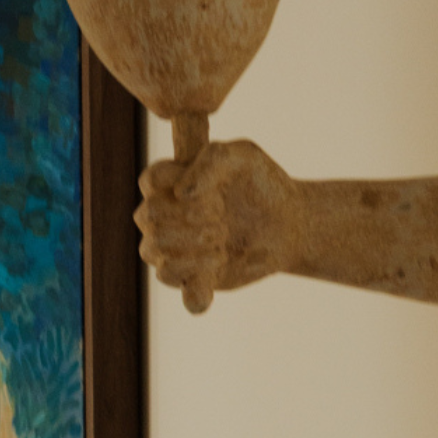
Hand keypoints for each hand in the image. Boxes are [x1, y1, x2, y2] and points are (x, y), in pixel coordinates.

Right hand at [136, 140, 300, 308]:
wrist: (287, 225)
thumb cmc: (261, 184)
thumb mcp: (244, 157)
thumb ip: (212, 160)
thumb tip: (181, 193)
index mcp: (172, 181)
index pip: (150, 180)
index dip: (175, 185)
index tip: (211, 190)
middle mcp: (164, 215)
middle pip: (149, 216)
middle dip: (189, 217)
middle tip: (221, 218)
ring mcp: (172, 248)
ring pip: (152, 251)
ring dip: (193, 246)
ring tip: (223, 243)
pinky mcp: (187, 276)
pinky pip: (170, 280)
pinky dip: (193, 280)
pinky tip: (219, 268)